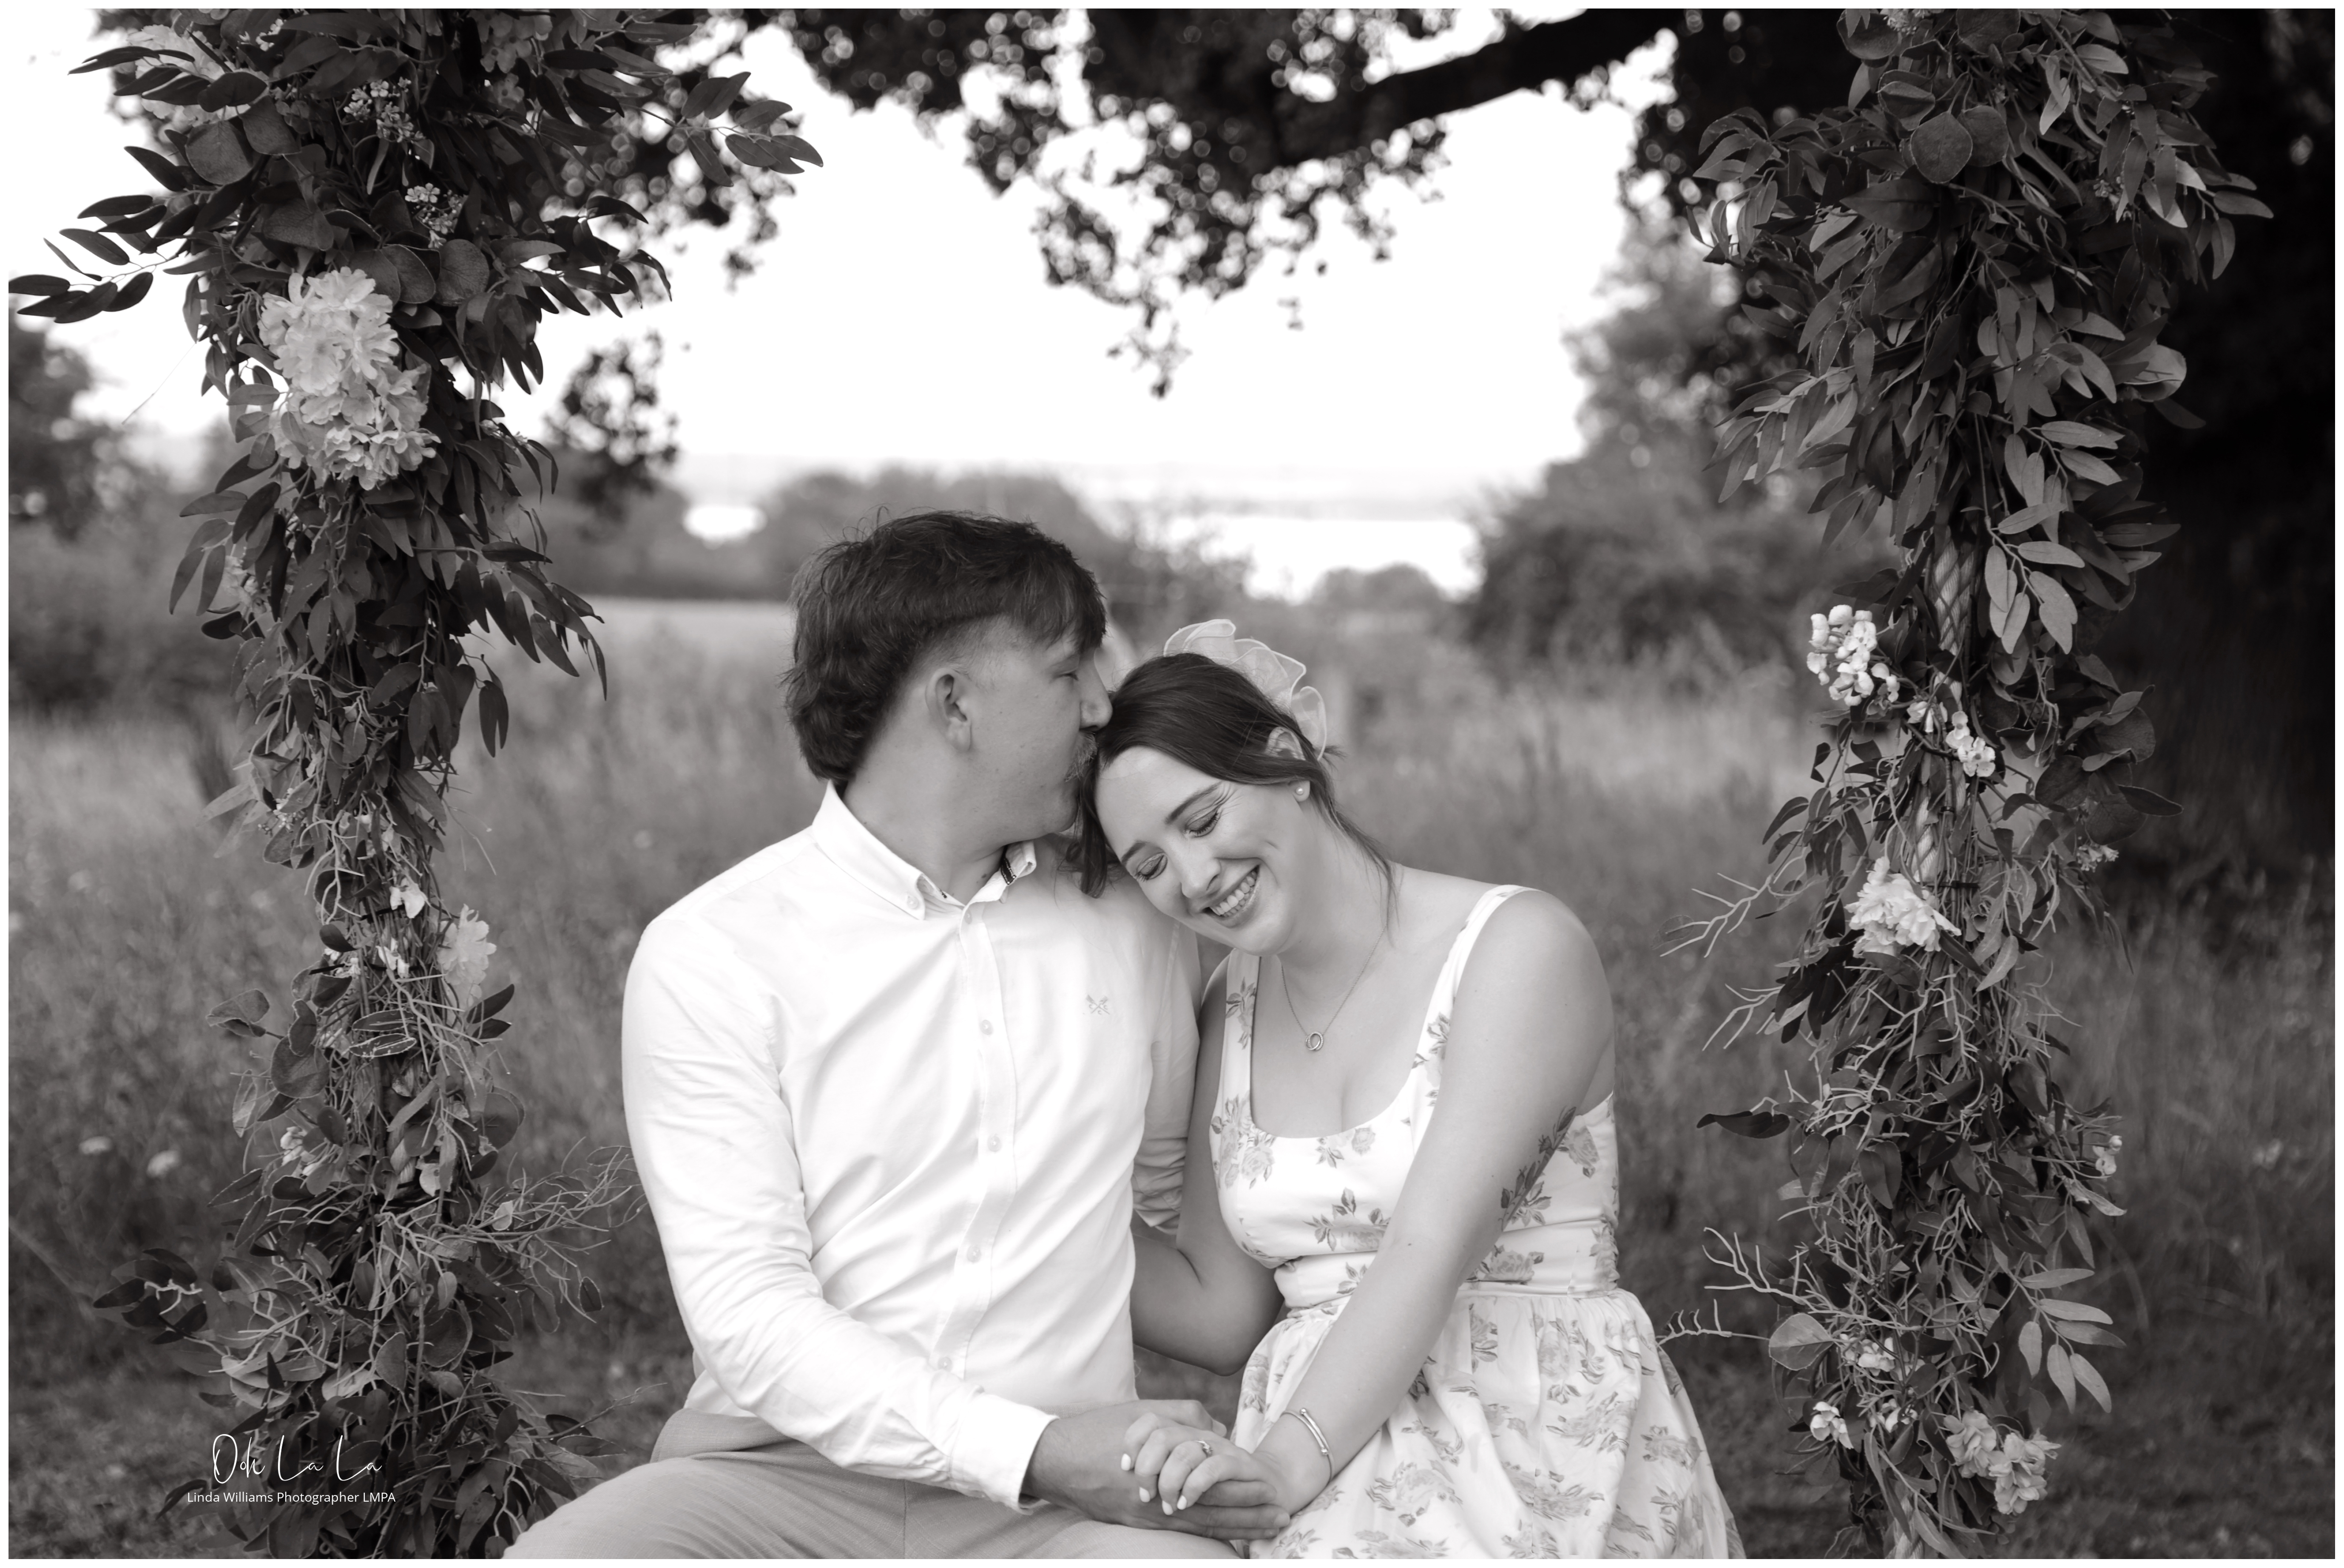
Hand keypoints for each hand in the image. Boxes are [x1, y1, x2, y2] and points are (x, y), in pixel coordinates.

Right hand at [1027, 1401, 1289, 1541]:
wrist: (1055, 1458)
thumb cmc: (1099, 1429)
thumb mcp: (1144, 1412)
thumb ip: (1184, 1416)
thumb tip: (1218, 1430)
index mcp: (1165, 1468)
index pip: (1216, 1485)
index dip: (1246, 1492)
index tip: (1275, 1495)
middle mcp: (1159, 1498)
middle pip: (1215, 1512)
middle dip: (1250, 1517)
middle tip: (1282, 1518)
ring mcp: (1146, 1515)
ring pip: (1199, 1525)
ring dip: (1235, 1529)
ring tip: (1265, 1532)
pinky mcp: (1134, 1522)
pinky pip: (1176, 1532)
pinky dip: (1204, 1535)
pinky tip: (1224, 1539)